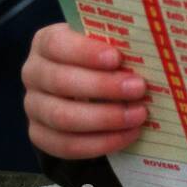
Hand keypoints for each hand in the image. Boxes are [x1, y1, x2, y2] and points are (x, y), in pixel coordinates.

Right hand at [22, 24, 147, 159]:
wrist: (86, 86)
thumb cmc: (102, 57)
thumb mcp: (106, 43)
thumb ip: (120, 41)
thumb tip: (152, 42)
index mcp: (46, 43)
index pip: (58, 44)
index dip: (86, 52)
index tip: (117, 58)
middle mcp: (34, 73)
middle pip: (61, 82)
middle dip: (104, 87)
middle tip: (139, 88)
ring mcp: (33, 106)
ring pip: (63, 117)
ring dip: (105, 118)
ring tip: (139, 115)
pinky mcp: (40, 134)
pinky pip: (65, 145)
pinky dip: (100, 143)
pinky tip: (128, 135)